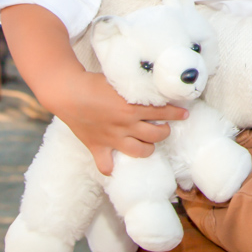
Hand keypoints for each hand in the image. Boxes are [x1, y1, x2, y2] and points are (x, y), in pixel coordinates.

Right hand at [38, 68, 185, 175]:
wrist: (67, 92)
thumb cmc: (94, 83)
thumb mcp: (120, 83)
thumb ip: (137, 89)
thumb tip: (155, 88)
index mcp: (132, 107)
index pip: (163, 112)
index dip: (177, 113)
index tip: (184, 113)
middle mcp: (125, 125)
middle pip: (156, 135)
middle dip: (164, 131)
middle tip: (163, 127)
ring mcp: (112, 139)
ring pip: (141, 152)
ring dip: (149, 148)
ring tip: (149, 142)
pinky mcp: (98, 147)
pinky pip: (107, 166)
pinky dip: (112, 168)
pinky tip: (117, 165)